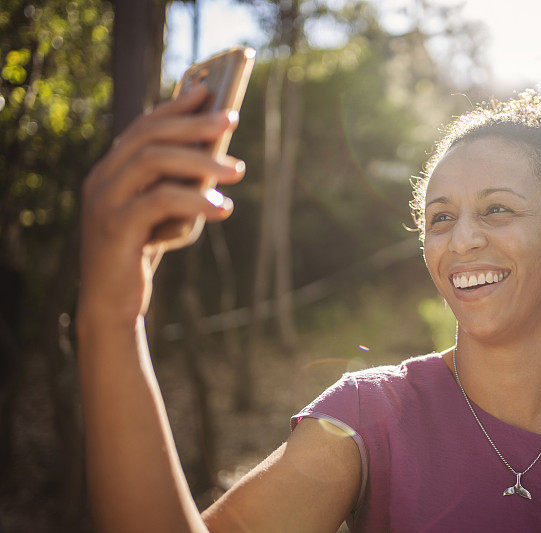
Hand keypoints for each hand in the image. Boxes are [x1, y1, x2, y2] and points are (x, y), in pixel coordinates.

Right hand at [76, 84, 244, 331]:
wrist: (113, 302)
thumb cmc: (145, 250)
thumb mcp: (168, 212)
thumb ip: (183, 184)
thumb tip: (223, 160)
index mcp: (112, 169)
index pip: (143, 126)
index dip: (176, 106)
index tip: (209, 91)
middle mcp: (101, 178)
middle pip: (149, 136)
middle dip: (194, 124)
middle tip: (233, 121)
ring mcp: (103, 201)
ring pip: (152, 160)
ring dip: (201, 160)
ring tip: (238, 171)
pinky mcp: (113, 227)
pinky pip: (158, 200)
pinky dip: (195, 200)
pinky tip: (224, 209)